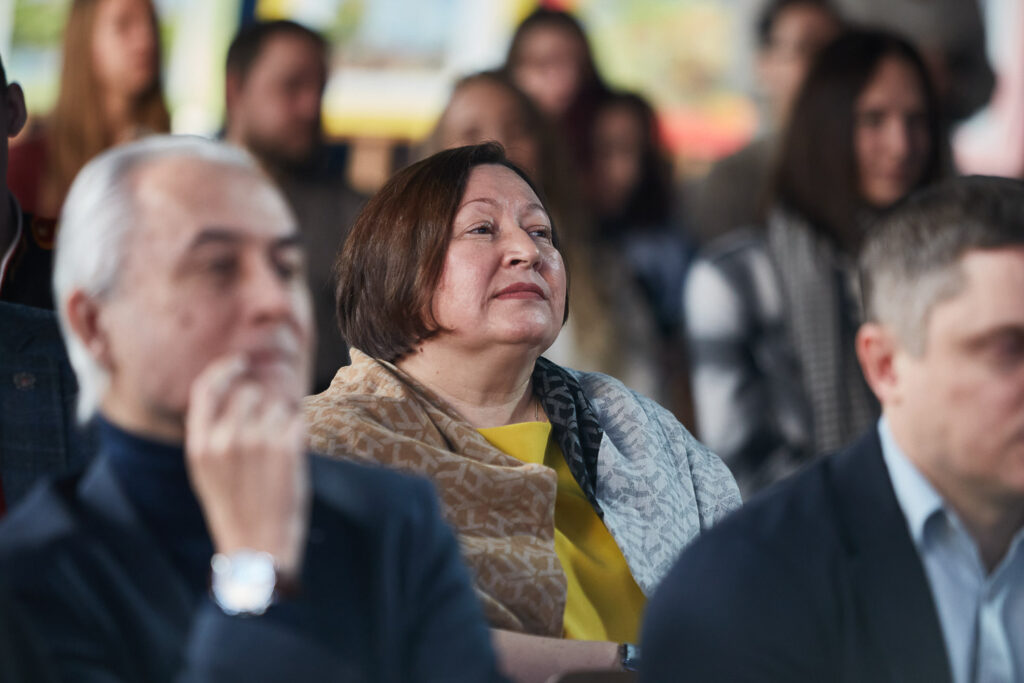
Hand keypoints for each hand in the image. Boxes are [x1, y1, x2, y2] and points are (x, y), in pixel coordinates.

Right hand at [185, 354, 309, 579]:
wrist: (258, 546)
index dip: (223, 369)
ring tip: (279, 450)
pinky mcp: (286, 447)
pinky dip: (299, 429)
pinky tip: (292, 452)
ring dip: (282, 418)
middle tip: (269, 425)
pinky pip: (297, 418)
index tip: (240, 362)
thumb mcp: (208, 472)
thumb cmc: (236, 508)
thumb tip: (234, 391)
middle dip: (262, 402)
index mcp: (198, 445)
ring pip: (276, 404)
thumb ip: (213, 433)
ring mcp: (256, 441)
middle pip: (247, 392)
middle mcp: (224, 439)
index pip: (205, 388)